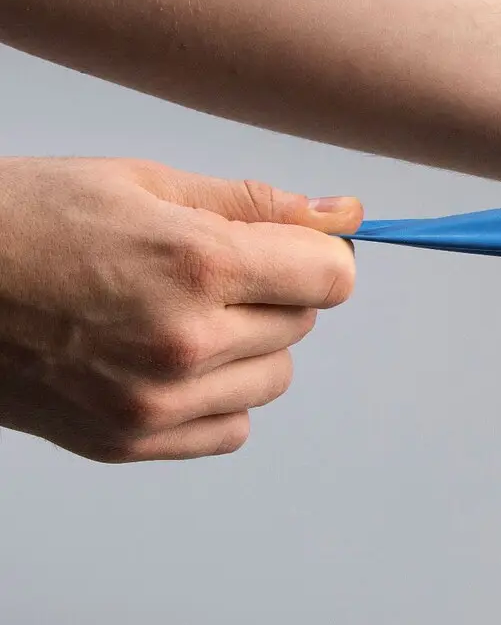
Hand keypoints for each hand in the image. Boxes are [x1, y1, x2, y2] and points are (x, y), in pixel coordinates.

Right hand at [0, 157, 360, 461]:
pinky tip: (170, 362)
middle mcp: (185, 342)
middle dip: (274, 291)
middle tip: (206, 271)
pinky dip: (219, 397)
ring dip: (250, 346)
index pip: (332, 278)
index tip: (290, 248)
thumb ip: (257, 204)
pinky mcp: (127, 441)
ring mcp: (155, 402)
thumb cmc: (28, 218)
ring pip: (274, 377)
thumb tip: (346, 214)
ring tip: (180, 314)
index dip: (317, 256)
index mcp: (197, 265)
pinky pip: (232, 429)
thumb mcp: (145, 183)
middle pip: (303, 323)